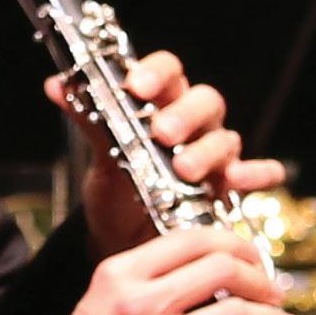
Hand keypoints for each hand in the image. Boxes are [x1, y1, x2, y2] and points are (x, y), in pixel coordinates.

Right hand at [16, 227, 312, 314]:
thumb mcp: (105, 300)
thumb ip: (154, 285)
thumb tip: (215, 282)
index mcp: (122, 273)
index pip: (194, 238)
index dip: (235, 243)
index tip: (251, 257)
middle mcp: (140, 303)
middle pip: (223, 267)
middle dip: (261, 277)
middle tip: (273, 289)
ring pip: (237, 314)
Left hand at [51, 49, 286, 258]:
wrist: (124, 243)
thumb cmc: (118, 192)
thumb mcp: (102, 157)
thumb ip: (88, 119)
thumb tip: (56, 84)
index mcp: (163, 104)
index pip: (169, 71)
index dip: (157, 73)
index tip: (136, 86)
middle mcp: (195, 123)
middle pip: (204, 100)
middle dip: (184, 115)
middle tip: (162, 132)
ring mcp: (217, 153)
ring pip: (226, 137)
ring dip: (207, 151)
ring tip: (184, 170)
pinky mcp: (231, 186)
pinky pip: (259, 172)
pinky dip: (255, 173)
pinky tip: (238, 179)